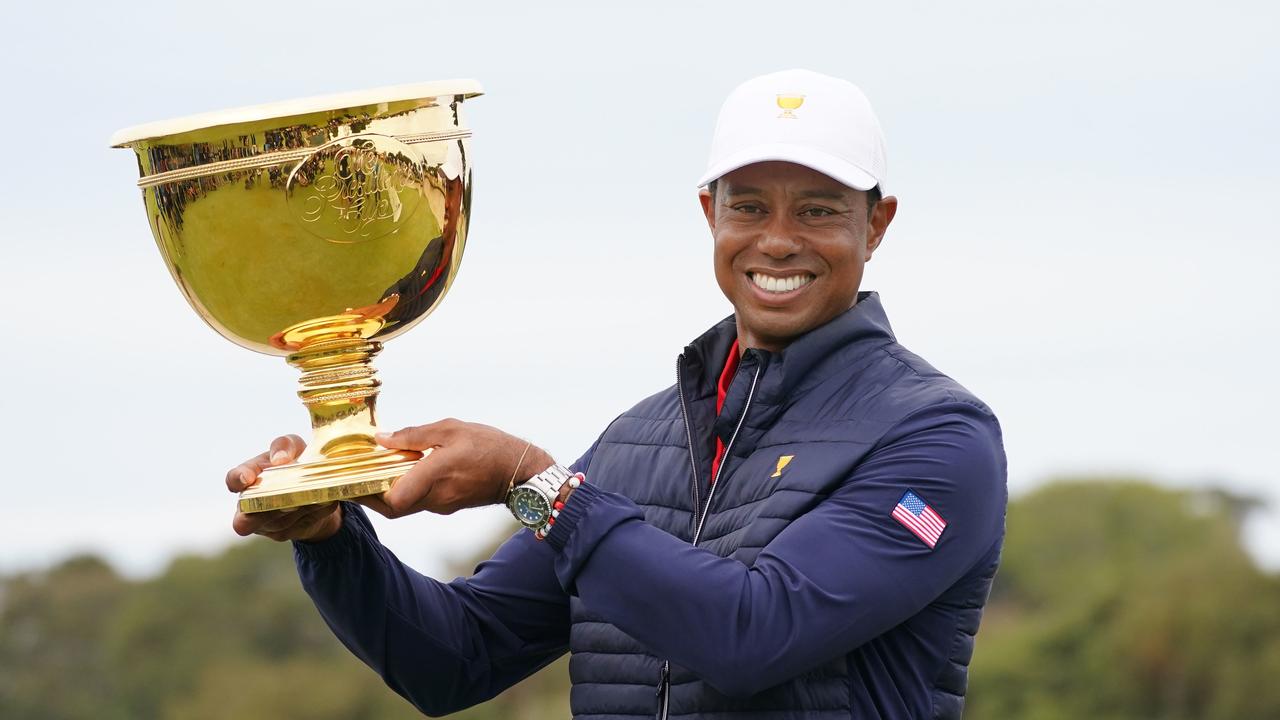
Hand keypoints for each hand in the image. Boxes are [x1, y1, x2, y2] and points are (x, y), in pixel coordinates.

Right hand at [225, 434, 342, 541]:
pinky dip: (312, 513)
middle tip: (286, 498)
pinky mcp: (287, 532)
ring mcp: (268, 523)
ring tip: (312, 494)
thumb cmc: (295, 460)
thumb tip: (280, 459)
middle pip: (247, 519)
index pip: (233, 479)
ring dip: (295, 510)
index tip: (247, 478)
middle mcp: (250, 504)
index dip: (237, 480)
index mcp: (248, 477)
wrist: (316, 486)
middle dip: (267, 510)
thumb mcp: (293, 446)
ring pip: (279, 523)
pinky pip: (298, 526)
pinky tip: (322, 501)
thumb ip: (283, 445)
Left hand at [362, 418, 554, 518]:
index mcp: (434, 476)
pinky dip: (407, 488)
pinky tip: (405, 470)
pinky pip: (420, 500)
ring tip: (377, 468)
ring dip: (389, 490)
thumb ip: (414, 435)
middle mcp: (435, 497)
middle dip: (371, 495)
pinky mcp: (448, 505)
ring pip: (405, 504)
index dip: (368, 494)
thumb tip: (382, 439)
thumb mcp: (451, 429)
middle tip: (357, 478)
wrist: (520, 470)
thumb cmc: (489, 446)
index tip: (352, 480)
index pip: (391, 500)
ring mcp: (442, 504)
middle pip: (392, 507)